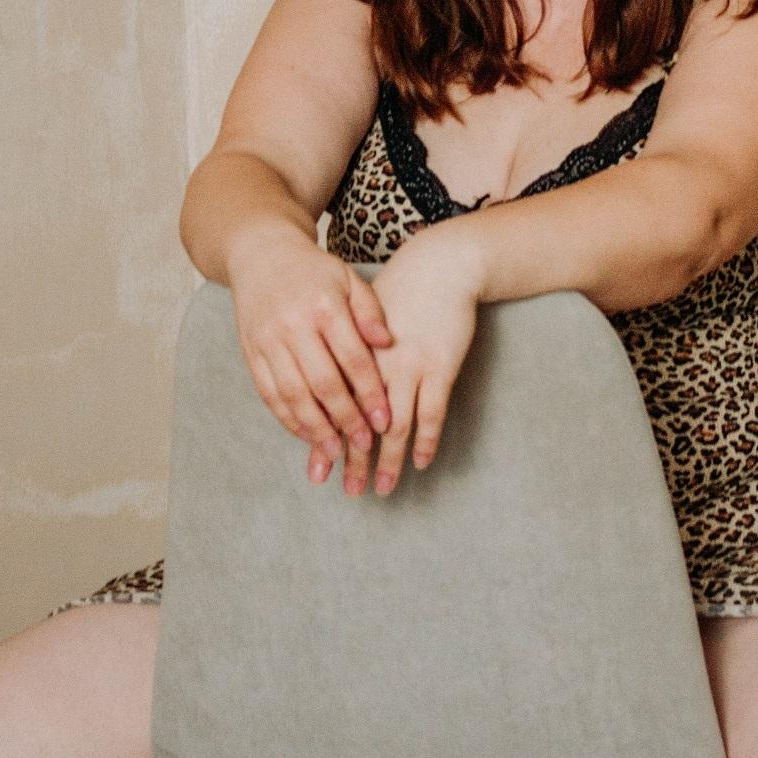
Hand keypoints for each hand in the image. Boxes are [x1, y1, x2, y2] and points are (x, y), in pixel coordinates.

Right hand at [230, 234, 395, 479]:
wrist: (261, 254)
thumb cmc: (314, 270)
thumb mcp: (348, 279)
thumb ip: (370, 311)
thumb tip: (388, 343)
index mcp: (324, 305)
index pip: (352, 358)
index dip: (370, 392)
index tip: (386, 419)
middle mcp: (293, 325)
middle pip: (322, 382)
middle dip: (345, 418)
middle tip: (364, 443)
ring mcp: (267, 340)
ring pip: (292, 394)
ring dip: (315, 427)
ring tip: (335, 450)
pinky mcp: (250, 352)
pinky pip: (268, 393)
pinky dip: (287, 418)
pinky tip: (306, 434)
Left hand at [323, 226, 482, 497]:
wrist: (439, 267)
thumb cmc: (400, 292)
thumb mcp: (360, 319)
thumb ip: (344, 352)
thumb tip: (327, 385)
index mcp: (350, 352)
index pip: (331, 407)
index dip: (325, 440)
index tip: (318, 471)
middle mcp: (376, 365)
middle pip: (358, 421)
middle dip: (353, 459)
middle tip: (349, 490)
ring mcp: (408, 367)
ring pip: (393, 424)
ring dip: (386, 459)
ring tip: (382, 487)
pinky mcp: (439, 367)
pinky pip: (431, 412)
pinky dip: (426, 440)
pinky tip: (421, 461)